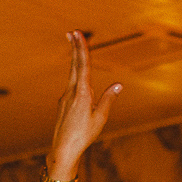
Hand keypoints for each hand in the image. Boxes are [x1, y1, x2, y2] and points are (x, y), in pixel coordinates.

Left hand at [47, 31, 120, 180]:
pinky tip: (81, 84)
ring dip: (75, 61)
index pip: (82, 66)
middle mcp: (71, 92)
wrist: (63, 149)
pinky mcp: (63, 104)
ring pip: (72, 75)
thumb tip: (118, 84)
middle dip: (74, 48)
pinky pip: (72, 88)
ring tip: (75, 46)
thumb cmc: (84, 135)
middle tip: (71, 32)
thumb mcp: (100, 118)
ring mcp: (65, 98)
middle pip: (74, 66)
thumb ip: (108, 99)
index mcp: (82, 93)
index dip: (81, 48)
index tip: (77, 34)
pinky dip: (76, 79)